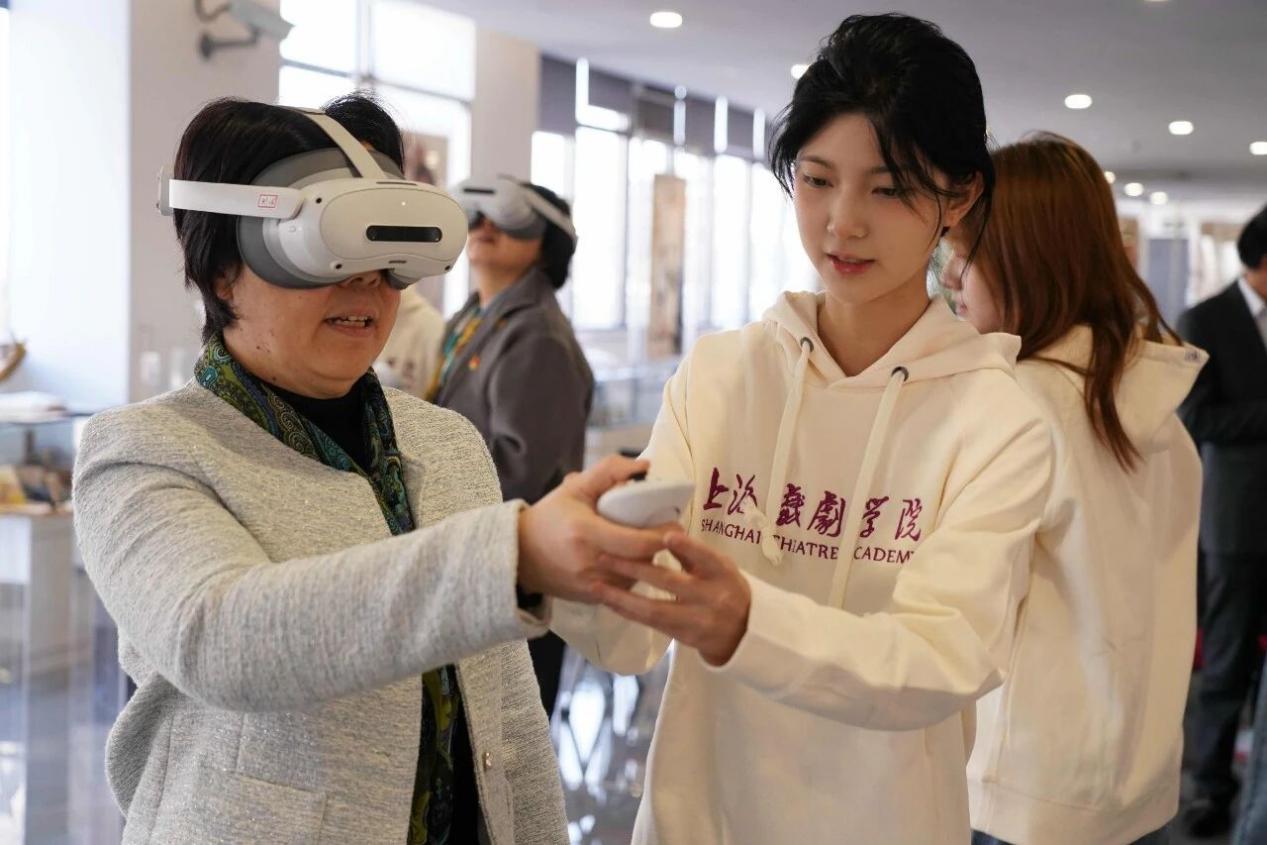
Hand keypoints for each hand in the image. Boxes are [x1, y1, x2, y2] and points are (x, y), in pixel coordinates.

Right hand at [517, 456, 681, 602]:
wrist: (520, 557)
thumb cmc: (550, 518)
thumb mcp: (574, 488)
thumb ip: (608, 472)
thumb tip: (644, 466)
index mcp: (586, 534)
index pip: (638, 542)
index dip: (662, 535)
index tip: (675, 522)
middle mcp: (591, 565)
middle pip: (643, 560)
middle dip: (660, 546)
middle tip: (669, 529)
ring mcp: (594, 587)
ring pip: (638, 576)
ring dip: (648, 560)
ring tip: (649, 541)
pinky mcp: (595, 600)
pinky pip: (626, 586)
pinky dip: (634, 572)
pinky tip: (632, 557)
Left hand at [593, 532, 750, 665]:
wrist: (744, 633)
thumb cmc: (726, 589)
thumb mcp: (719, 568)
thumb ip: (693, 553)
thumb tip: (663, 530)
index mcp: (722, 573)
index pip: (706, 557)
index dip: (688, 548)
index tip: (667, 536)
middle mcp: (711, 596)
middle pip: (670, 582)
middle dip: (635, 568)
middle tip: (606, 556)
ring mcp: (697, 619)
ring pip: (654, 608)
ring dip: (621, 597)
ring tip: (596, 585)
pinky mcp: (683, 636)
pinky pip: (651, 623)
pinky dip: (628, 611)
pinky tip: (609, 602)